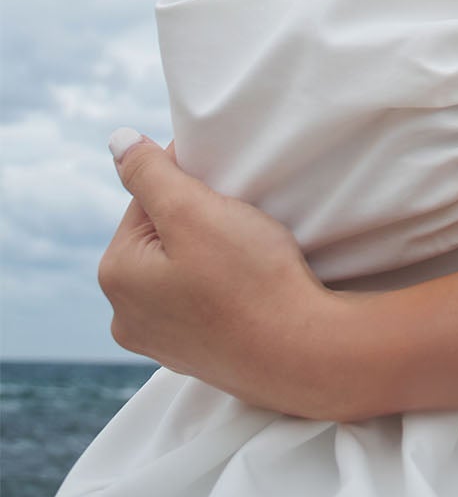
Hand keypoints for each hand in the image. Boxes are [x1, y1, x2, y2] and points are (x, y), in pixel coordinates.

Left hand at [99, 133, 334, 416]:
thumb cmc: (249, 278)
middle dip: (198, 219)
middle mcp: (126, 315)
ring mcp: (160, 341)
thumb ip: (150, 172)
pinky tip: (247, 283)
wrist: (302, 352)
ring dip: (210, 250)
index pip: (147, 198)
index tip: (228, 189)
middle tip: (240, 220)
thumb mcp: (193, 210)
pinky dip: (221, 284)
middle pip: (162, 235)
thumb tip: (117, 141)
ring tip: (247, 250)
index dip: (189, 183)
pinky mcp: (194, 355)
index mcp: (116, 274)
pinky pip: (200, 299)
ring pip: (181, 266)